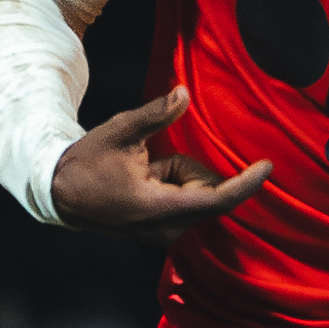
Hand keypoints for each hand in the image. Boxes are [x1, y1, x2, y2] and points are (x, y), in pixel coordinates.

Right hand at [46, 89, 266, 234]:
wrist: (61, 194)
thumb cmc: (88, 162)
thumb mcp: (120, 131)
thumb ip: (156, 114)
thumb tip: (184, 92)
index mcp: (158, 206)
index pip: (216, 199)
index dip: (245, 183)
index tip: (267, 167)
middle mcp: (166, 228)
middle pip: (206, 192)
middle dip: (188, 169)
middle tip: (151, 162)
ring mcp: (164, 235)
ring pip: (197, 197)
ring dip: (180, 178)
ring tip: (144, 173)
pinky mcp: (162, 234)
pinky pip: (187, 204)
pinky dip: (175, 187)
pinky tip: (146, 182)